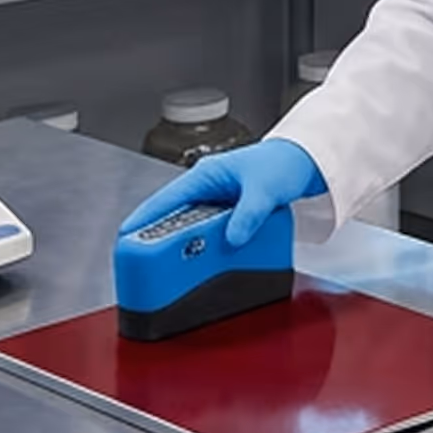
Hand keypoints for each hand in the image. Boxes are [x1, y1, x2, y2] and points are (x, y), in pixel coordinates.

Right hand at [119, 139, 327, 248]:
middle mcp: (207, 189)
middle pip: (174, 219)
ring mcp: (217, 202)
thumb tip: (233, 238)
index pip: (166, 200)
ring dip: (188, 247)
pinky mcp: (229, 215)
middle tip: (151, 264)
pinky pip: (211, 235)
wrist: (305, 161)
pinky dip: (208, 248)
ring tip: (178, 270)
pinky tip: (208, 263)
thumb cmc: (282, 162)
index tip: (126, 240)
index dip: (143, 220)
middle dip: (162, 240)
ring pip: (192, 229)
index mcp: (206, 176)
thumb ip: (249, 215)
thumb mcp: (265, 190)